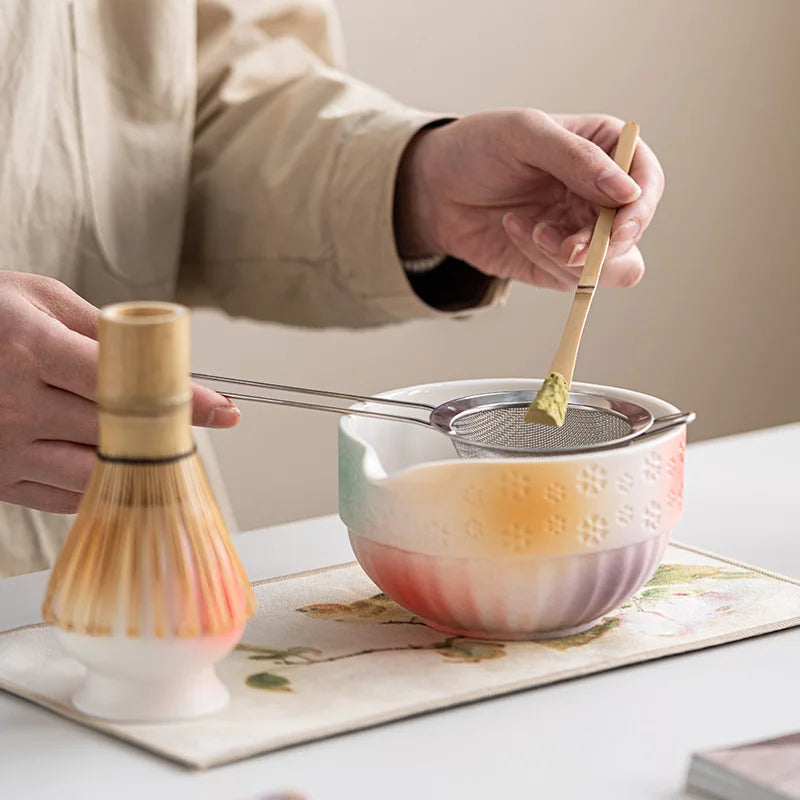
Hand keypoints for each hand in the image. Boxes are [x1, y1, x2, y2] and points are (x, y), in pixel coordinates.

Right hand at [0, 272, 238, 512]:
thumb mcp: (32, 297)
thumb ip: (95, 327)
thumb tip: (153, 355)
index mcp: (29, 350)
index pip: (127, 385)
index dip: (183, 400)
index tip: (225, 411)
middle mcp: (15, 406)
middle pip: (119, 433)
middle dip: (169, 432)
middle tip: (201, 425)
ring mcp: (2, 450)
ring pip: (97, 474)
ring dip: (140, 464)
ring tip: (163, 447)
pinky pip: (65, 497)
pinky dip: (102, 486)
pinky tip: (120, 468)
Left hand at [394, 109, 664, 289]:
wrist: (435, 189)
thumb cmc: (478, 148)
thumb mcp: (524, 134)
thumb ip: (576, 158)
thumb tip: (626, 191)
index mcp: (605, 150)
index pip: (647, 183)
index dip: (640, 209)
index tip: (619, 229)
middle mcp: (600, 194)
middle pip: (632, 234)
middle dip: (600, 246)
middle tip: (564, 246)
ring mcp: (580, 231)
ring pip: (609, 266)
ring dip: (571, 259)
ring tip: (533, 231)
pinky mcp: (556, 263)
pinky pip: (570, 278)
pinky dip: (542, 259)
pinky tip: (515, 230)